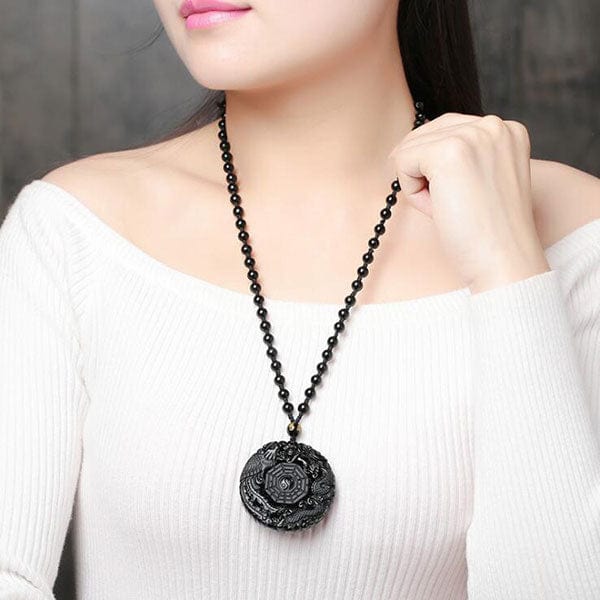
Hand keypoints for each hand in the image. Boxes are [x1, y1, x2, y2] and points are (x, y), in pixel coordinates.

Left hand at [388, 112, 550, 293]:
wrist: (503, 261)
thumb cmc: (488, 233)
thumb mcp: (481, 181)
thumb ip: (459, 157)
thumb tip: (407, 149)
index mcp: (507, 130)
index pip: (447, 129)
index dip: (437, 167)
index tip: (457, 197)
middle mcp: (494, 125)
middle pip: (426, 133)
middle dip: (425, 173)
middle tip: (452, 206)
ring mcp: (472, 135)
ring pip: (411, 149)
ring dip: (419, 184)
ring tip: (449, 208)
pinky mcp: (449, 152)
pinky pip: (402, 162)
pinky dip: (411, 192)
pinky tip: (438, 209)